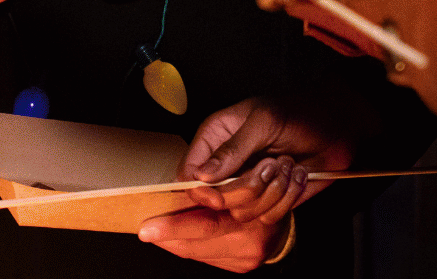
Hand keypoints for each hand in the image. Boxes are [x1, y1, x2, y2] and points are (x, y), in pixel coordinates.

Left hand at [138, 189, 291, 273]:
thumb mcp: (245, 170)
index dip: (174, 226)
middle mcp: (248, 240)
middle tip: (146, 232)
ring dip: (177, 242)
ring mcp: (247, 255)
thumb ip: (217, 183)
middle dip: (169, 237)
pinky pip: (208, 258)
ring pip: (199, 253)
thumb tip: (181, 186)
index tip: (149, 226)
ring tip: (158, 231)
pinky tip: (179, 238)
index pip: (204, 225)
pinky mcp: (245, 264)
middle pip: (197, 244)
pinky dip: (191, 247)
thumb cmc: (266, 179)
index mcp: (249, 214)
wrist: (290, 206)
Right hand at [183, 96, 357, 204]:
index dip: (200, 190)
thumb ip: (232, 148)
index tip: (219, 193)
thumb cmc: (300, 113)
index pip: (188, 175)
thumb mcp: (264, 121)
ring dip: (273, 191)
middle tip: (272, 163)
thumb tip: (202, 175)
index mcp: (214, 139)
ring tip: (288, 164)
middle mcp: (226, 166)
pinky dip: (287, 198)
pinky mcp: (269, 201)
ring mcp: (248, 185)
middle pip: (215, 201)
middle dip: (248, 186)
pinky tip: (297, 175)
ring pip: (243, 213)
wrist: (337, 127)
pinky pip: (267, 218)